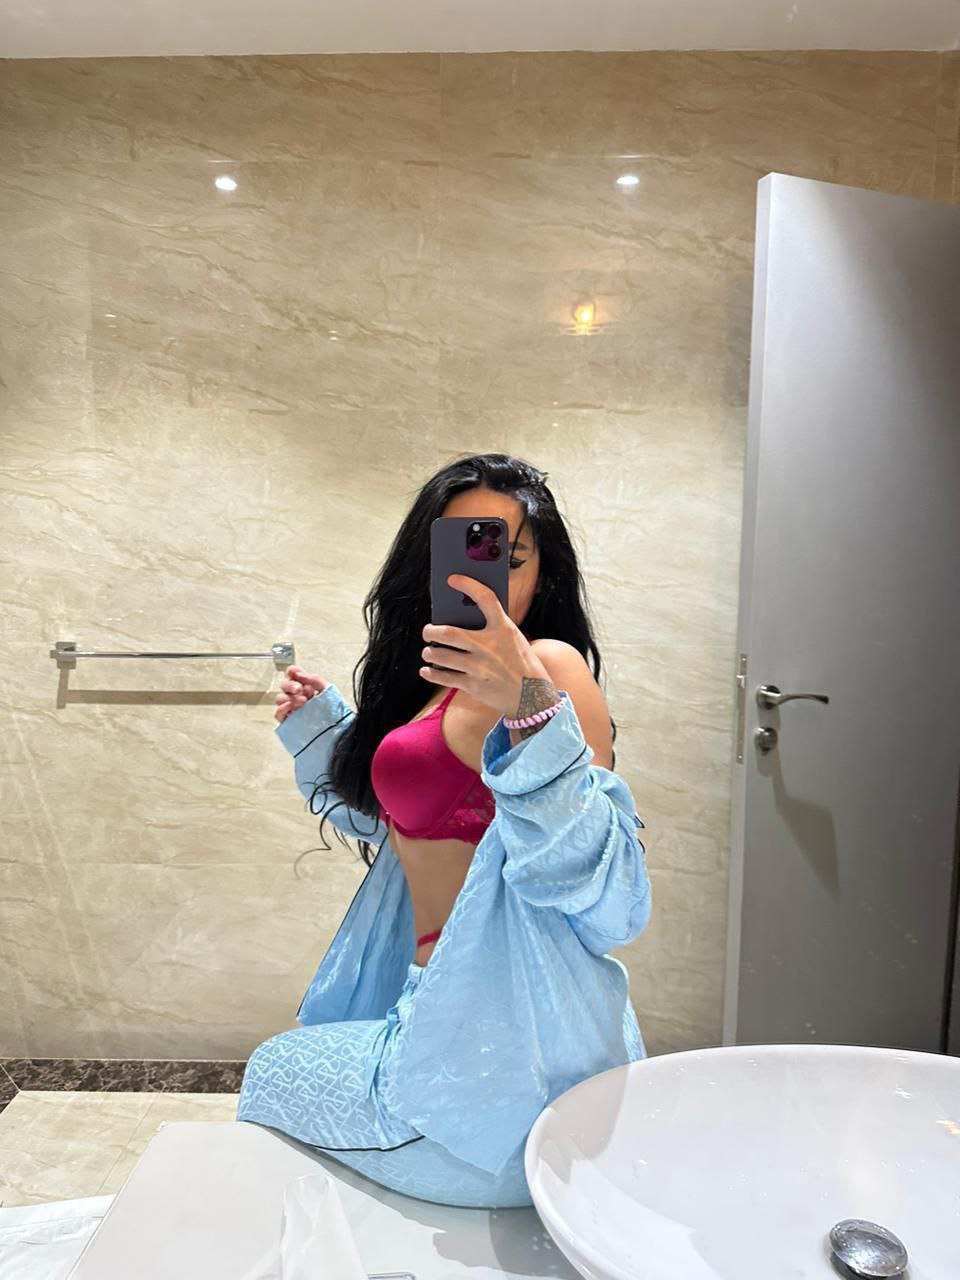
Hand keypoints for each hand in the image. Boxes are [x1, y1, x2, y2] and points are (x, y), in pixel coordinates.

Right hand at [275, 665, 329, 723]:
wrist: (336, 729)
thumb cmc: (333, 711)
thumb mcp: (327, 690)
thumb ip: (314, 679)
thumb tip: (299, 674)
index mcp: (307, 688)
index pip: (294, 676)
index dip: (292, 672)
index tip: (294, 672)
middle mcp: (298, 697)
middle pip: (284, 685)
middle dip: (290, 684)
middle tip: (299, 689)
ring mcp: (292, 709)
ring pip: (280, 698)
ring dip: (290, 697)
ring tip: (303, 701)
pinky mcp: (289, 721)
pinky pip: (278, 713)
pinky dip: (283, 708)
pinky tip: (292, 706)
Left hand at [421, 574, 552, 716]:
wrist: (533, 698)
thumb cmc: (522, 665)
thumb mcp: (514, 640)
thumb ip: (493, 629)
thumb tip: (462, 621)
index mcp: (504, 629)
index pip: (486, 598)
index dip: (468, 585)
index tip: (453, 579)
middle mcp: (489, 646)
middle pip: (449, 633)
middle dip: (431, 631)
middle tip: (427, 631)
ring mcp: (480, 667)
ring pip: (441, 656)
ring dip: (430, 652)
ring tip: (429, 651)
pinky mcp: (474, 685)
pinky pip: (444, 677)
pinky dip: (431, 673)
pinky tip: (427, 670)